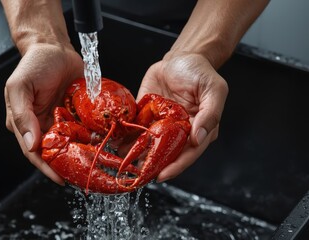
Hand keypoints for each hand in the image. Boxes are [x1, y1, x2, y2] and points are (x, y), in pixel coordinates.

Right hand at [4, 43, 83, 184]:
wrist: (54, 47)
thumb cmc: (33, 64)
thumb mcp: (20, 87)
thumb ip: (21, 116)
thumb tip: (30, 144)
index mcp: (24, 123)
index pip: (34, 152)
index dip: (46, 168)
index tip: (61, 179)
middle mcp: (42, 125)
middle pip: (53, 152)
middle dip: (66, 165)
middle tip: (81, 177)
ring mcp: (59, 120)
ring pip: (69, 144)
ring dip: (80, 155)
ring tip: (93, 165)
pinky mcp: (74, 114)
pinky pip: (81, 130)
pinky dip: (89, 138)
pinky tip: (100, 145)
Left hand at [136, 51, 228, 181]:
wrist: (180, 57)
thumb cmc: (200, 72)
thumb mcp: (213, 90)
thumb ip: (210, 114)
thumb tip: (199, 138)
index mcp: (198, 129)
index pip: (189, 153)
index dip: (176, 166)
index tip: (162, 175)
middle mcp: (179, 131)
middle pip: (167, 154)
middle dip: (153, 165)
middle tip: (139, 175)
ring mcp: (161, 124)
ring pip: (149, 145)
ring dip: (137, 155)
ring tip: (124, 164)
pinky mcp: (146, 115)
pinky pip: (136, 129)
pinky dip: (127, 138)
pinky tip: (117, 145)